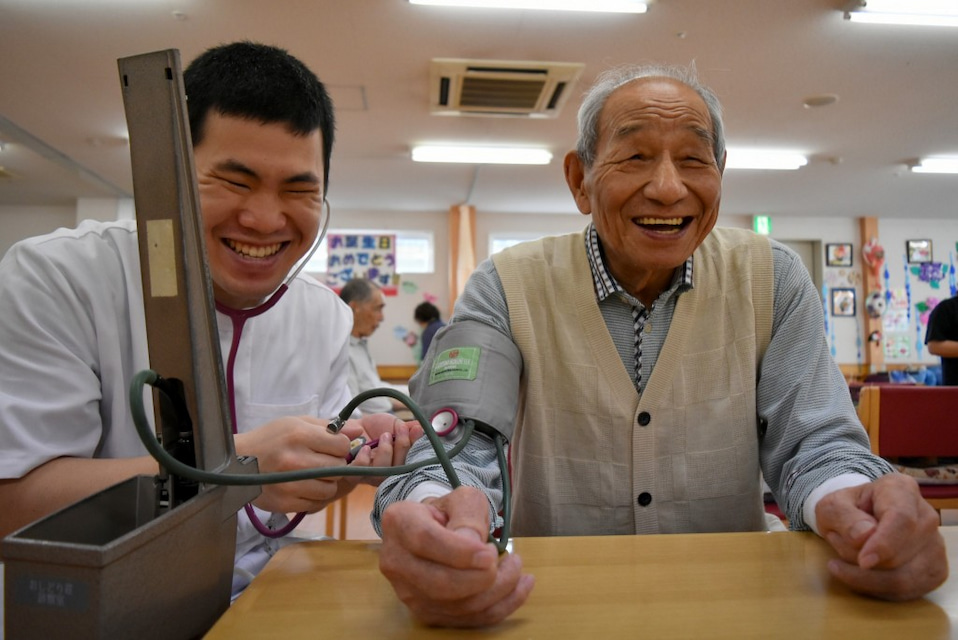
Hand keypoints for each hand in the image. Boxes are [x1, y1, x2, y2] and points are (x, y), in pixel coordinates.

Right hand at [234, 415, 352, 513]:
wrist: (235, 463)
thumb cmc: (270, 439)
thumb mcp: (296, 423)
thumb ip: (329, 426)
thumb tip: (359, 430)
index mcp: (299, 435)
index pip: (342, 445)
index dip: (342, 446)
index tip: (333, 447)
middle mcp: (294, 459)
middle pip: (338, 467)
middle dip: (335, 464)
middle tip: (322, 461)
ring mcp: (289, 484)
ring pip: (330, 488)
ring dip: (327, 483)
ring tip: (312, 475)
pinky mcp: (284, 503)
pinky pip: (316, 503)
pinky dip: (314, 496)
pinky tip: (303, 486)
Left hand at [339, 414, 423, 487]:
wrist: (356, 427)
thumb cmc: (378, 427)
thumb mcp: (396, 424)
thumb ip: (408, 428)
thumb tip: (420, 426)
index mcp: (402, 462)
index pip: (414, 461)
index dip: (417, 447)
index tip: (416, 430)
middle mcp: (389, 473)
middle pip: (401, 470)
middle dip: (403, 447)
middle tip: (401, 429)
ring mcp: (373, 475)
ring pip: (384, 473)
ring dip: (387, 452)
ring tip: (385, 435)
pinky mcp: (356, 474)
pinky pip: (362, 472)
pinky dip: (365, 460)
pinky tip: (366, 447)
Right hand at [378, 486, 534, 626]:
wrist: (433, 530)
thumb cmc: (449, 512)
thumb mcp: (462, 499)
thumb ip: (468, 515)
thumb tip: (475, 545)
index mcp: (400, 522)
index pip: (425, 541)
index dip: (460, 551)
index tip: (490, 552)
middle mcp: (395, 561)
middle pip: (439, 582)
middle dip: (482, 577)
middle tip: (507, 558)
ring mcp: (407, 592)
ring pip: (455, 606)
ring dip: (497, 591)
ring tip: (515, 567)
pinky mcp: (426, 612)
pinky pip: (466, 620)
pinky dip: (500, 607)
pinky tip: (520, 588)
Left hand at [815, 473, 946, 600]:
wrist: (856, 519)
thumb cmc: (845, 510)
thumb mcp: (831, 506)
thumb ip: (843, 516)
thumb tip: (865, 535)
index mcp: (901, 489)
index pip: (902, 520)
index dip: (884, 544)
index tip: (863, 561)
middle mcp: (926, 516)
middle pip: (899, 554)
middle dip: (860, 558)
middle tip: (836, 541)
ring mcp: (934, 545)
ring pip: (904, 578)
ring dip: (866, 576)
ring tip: (844, 557)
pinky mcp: (934, 570)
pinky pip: (906, 591)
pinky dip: (876, 588)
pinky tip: (859, 574)